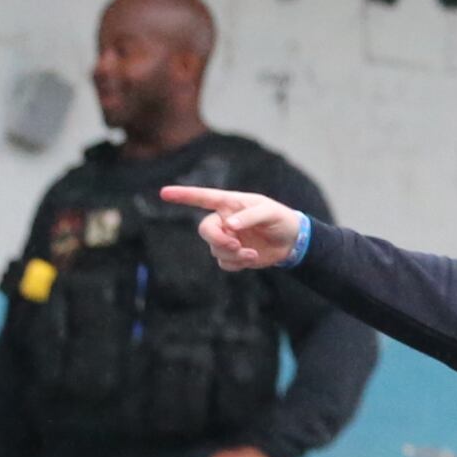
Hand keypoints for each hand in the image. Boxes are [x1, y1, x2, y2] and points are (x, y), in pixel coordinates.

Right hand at [159, 185, 303, 271]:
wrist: (292, 241)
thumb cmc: (281, 219)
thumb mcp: (269, 212)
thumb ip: (250, 216)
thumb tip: (229, 225)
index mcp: (230, 203)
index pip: (203, 198)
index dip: (183, 195)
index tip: (164, 193)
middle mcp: (224, 220)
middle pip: (205, 230)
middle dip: (218, 239)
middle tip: (235, 245)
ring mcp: (227, 238)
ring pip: (215, 249)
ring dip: (232, 254)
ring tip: (251, 253)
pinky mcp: (232, 255)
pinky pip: (224, 262)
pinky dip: (236, 263)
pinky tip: (252, 258)